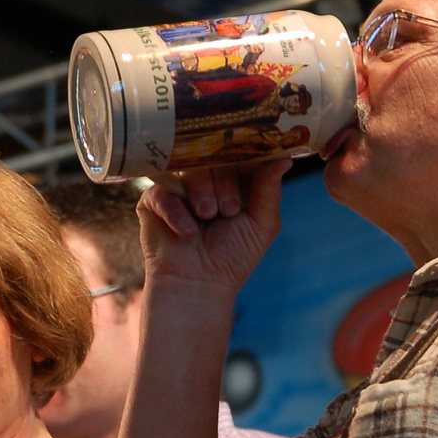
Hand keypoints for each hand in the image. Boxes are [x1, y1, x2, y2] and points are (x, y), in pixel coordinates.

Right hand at [139, 159, 287, 295]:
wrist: (198, 284)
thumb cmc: (232, 257)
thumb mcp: (261, 224)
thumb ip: (269, 191)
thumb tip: (284, 159)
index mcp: (235, 180)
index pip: (240, 152)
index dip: (246, 156)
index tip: (252, 162)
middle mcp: (207, 178)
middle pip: (214, 156)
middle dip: (225, 183)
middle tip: (228, 211)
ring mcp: (179, 187)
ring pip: (189, 168)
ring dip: (202, 193)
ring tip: (207, 217)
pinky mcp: (154, 201)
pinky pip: (163, 191)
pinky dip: (176, 210)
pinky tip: (186, 230)